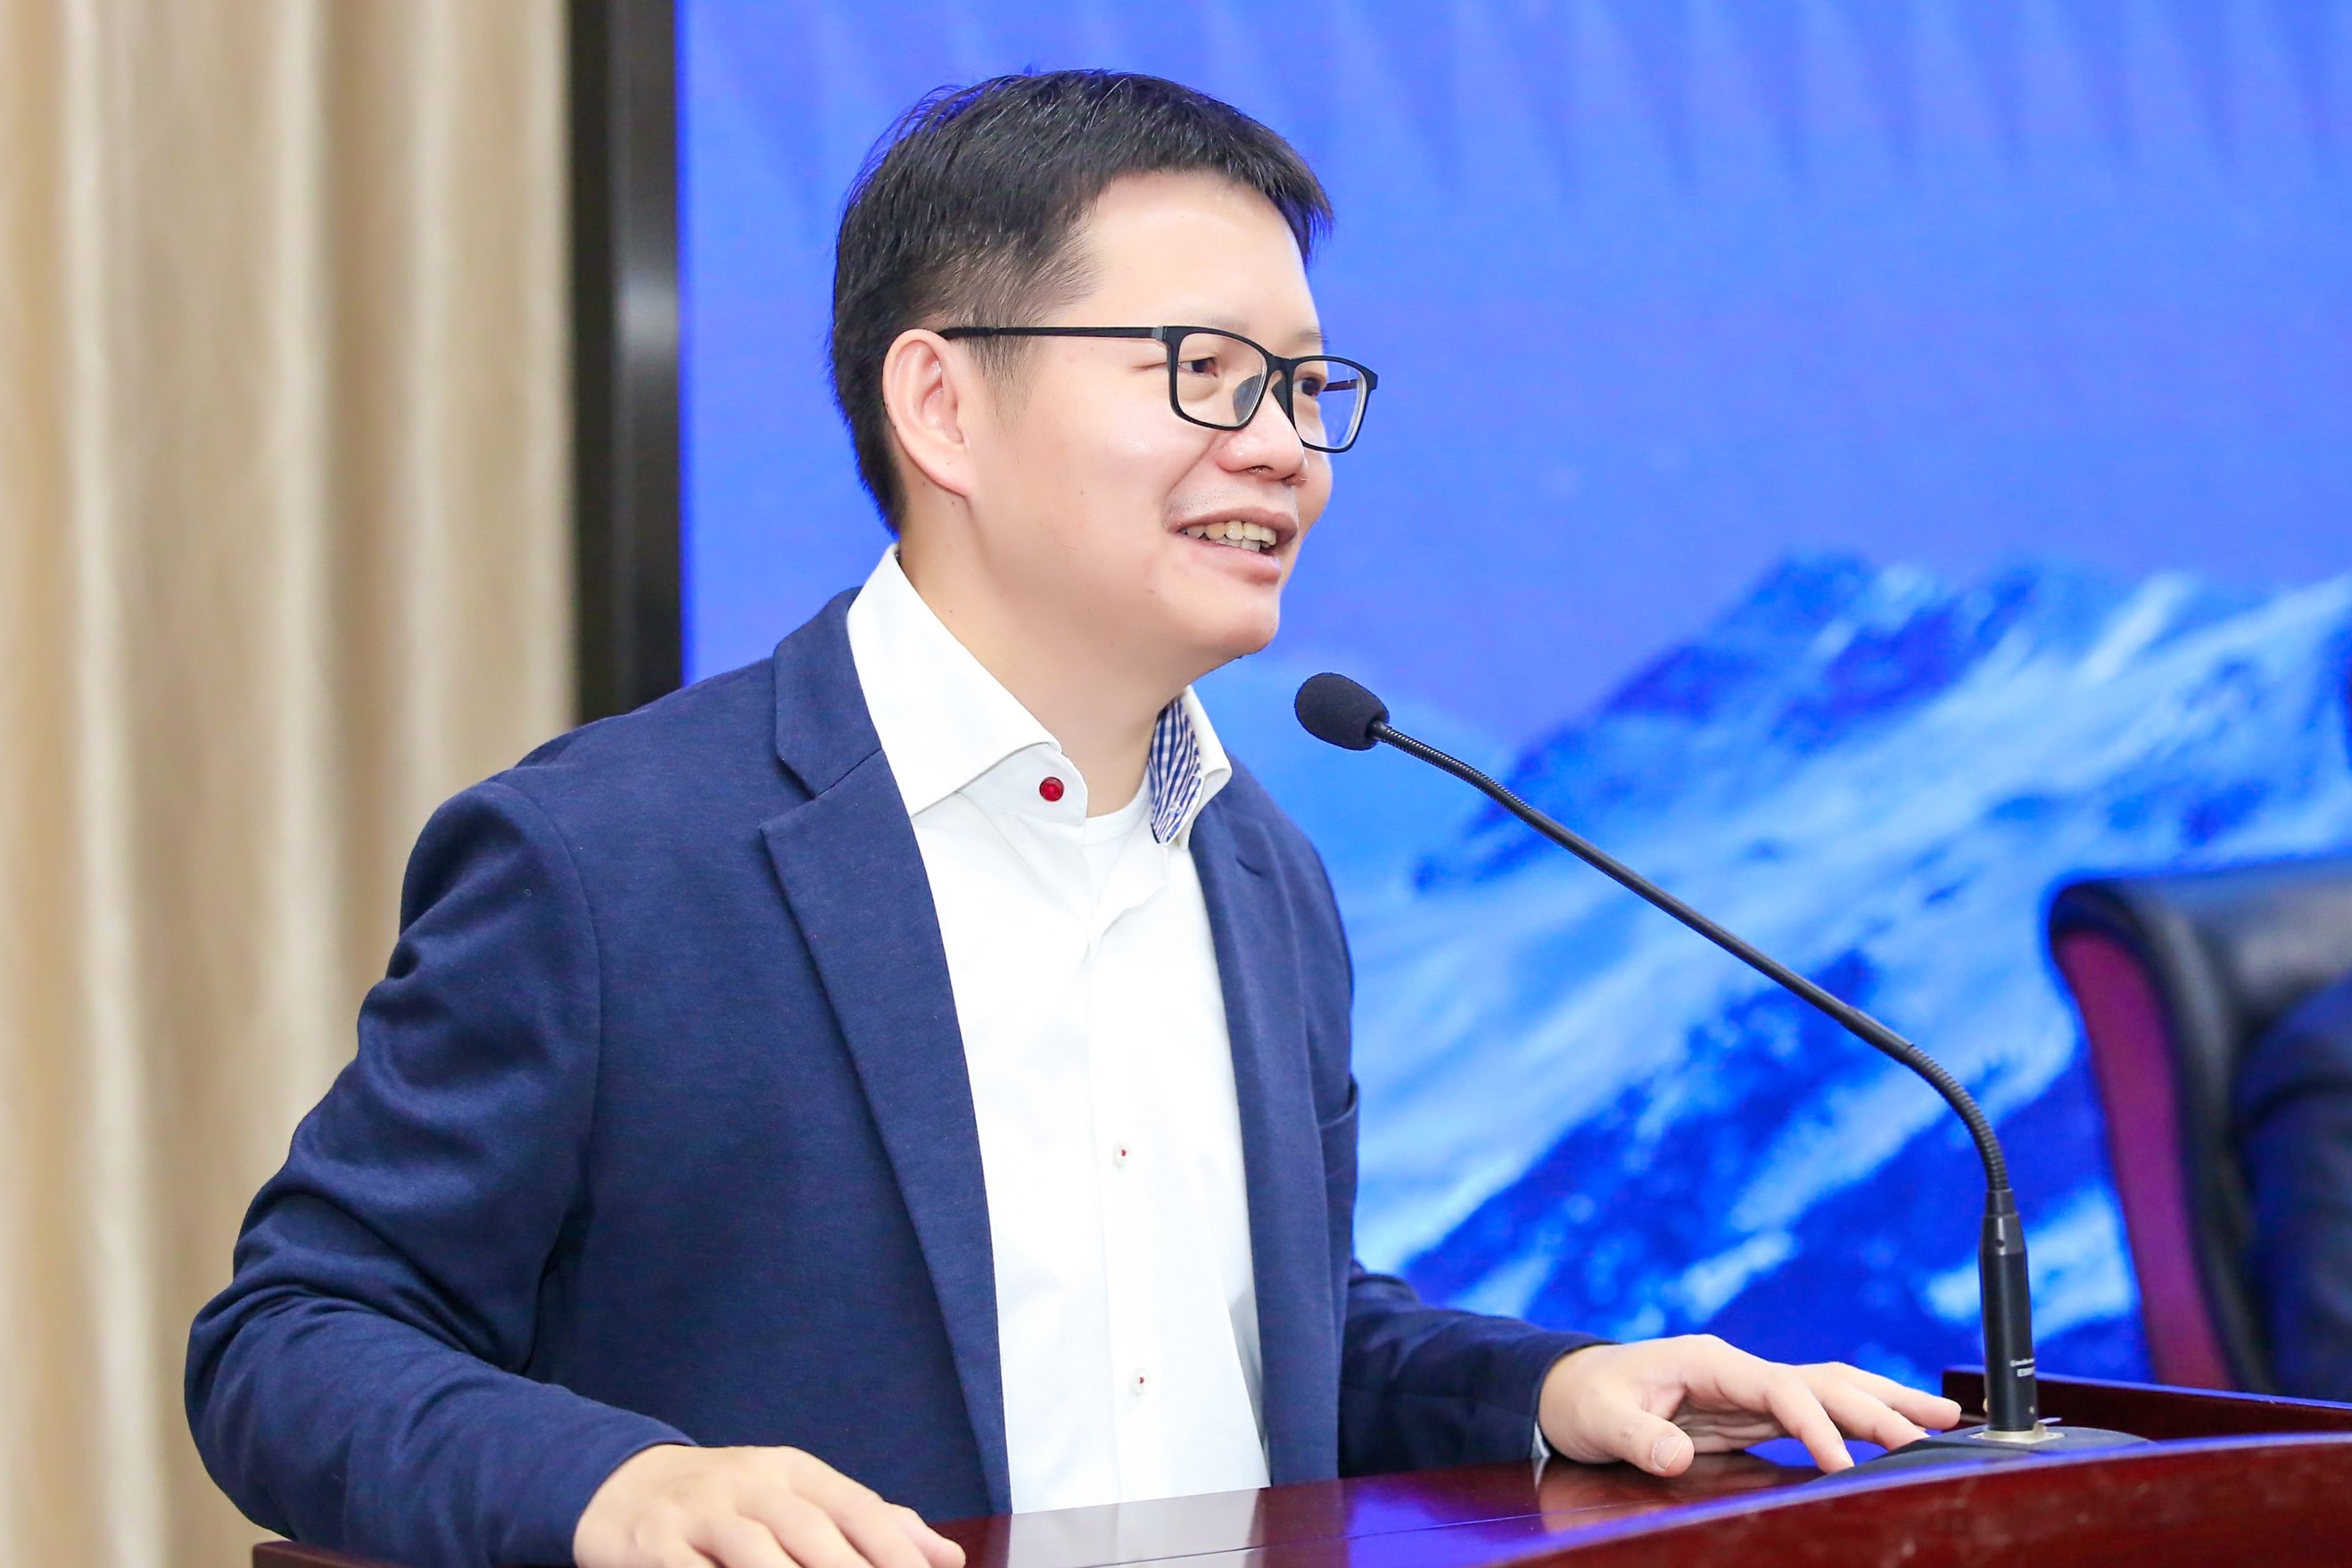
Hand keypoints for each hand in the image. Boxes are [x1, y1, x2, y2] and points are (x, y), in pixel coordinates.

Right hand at [574, 1444, 967, 1567]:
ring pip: (754, 1551)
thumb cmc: (729, 1501)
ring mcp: (699, 1509)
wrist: (622, 1484)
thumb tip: (944, 1556)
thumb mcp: (795, 1497)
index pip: (855, 1506)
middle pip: (809, 1530)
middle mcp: (750, 1481)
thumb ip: (868, 1525)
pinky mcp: (653, 1542)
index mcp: (793, 1470)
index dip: (893, 1547)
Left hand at [1537, 1335, 1964, 1475]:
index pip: (1781, 1388)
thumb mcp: (1601, 1420)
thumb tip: (1675, 1457)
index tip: (1845, 1463)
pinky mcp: (1754, 1414)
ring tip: (1945, 1419)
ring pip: (1831, 1390)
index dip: (1817, 1423)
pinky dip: (1858, 1424)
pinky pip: (1816, 1414)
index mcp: (1711, 1362)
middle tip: (1938, 1430)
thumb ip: (1640, 1437)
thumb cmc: (1585, 1400)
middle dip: (1880, 1405)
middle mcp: (1741, 1370)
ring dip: (1885, 1403)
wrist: (1571, 1390)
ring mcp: (1751, 1390)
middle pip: (1824, 1381)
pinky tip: (1894, 1438)